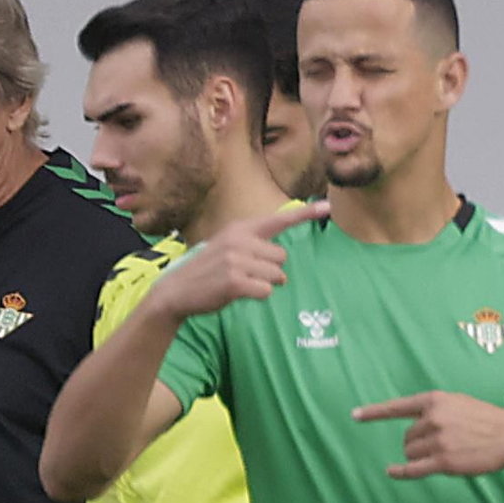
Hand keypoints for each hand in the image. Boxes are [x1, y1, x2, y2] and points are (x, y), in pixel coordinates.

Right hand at [142, 201, 327, 320]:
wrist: (176, 291)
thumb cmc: (206, 272)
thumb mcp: (226, 247)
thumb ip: (252, 245)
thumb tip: (281, 262)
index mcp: (239, 229)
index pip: (278, 220)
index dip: (305, 215)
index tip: (327, 207)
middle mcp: (239, 240)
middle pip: (281, 257)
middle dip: (270, 270)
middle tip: (246, 274)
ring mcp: (236, 260)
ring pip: (277, 275)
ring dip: (264, 284)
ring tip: (240, 284)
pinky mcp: (234, 281)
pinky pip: (266, 290)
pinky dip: (256, 295)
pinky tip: (238, 293)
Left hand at [352, 391, 503, 479]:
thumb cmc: (485, 420)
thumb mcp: (458, 403)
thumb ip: (433, 410)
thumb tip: (411, 424)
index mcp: (435, 400)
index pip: (397, 407)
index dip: (374, 412)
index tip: (355, 415)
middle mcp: (433, 418)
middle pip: (406, 437)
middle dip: (417, 443)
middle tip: (442, 444)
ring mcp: (438, 440)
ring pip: (410, 453)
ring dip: (420, 457)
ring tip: (446, 453)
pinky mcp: (444, 461)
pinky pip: (413, 469)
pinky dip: (400, 472)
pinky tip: (392, 472)